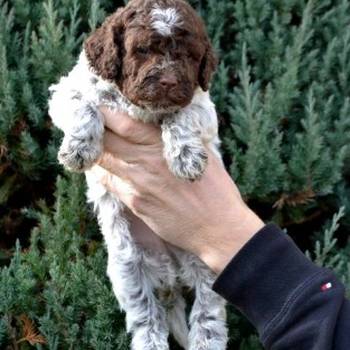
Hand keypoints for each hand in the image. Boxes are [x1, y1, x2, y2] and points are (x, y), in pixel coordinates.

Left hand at [97, 107, 264, 273]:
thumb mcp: (203, 153)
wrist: (217, 227)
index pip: (125, 124)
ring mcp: (138, 185)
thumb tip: (162, 126)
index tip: (96, 105)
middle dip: (93, 129)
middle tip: (84, 120)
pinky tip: (96, 165)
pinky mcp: (135, 204)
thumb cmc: (216, 189)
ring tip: (87, 141)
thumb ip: (178, 140)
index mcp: (164, 146)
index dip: (105, 113)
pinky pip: (109, 184)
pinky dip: (99, 172)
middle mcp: (146, 163)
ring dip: (93, 150)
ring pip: (104, 162)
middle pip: (108, 141)